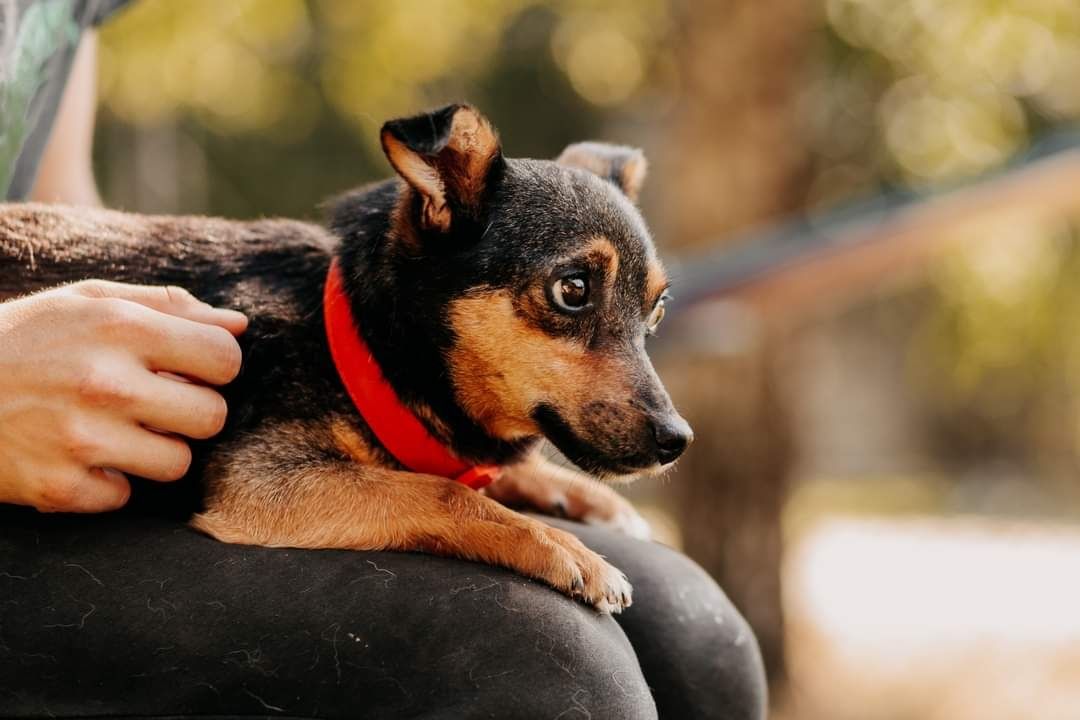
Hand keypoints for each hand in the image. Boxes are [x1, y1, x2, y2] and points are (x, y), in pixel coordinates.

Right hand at [0, 280, 247, 512]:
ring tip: (113, 429)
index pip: (225, 358)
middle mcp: (105, 383)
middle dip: (191, 412)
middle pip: (212, 418)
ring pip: (177, 463)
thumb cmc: (24, 340)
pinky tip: (77, 457)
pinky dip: (108, 483)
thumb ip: (168, 307)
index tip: (189, 368)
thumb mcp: (87, 301)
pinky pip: (127, 496)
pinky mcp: (60, 489)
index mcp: (120, 328)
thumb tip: (238, 325)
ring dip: (154, 450)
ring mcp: (82, 440)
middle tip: (154, 403)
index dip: (214, 366)